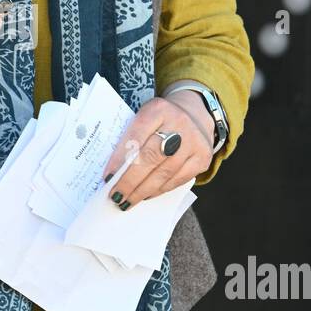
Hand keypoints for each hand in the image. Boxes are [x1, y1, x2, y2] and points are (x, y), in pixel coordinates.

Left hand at [101, 90, 214, 206]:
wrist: (194, 115)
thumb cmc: (160, 121)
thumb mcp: (144, 117)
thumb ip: (130, 138)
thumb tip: (114, 172)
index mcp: (158, 109)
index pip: (136, 136)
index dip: (120, 159)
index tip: (107, 177)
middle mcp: (179, 123)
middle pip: (151, 157)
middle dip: (130, 181)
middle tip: (116, 196)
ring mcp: (194, 141)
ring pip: (165, 172)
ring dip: (143, 190)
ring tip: (127, 201)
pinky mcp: (203, 158)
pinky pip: (178, 180)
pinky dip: (159, 190)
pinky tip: (146, 195)